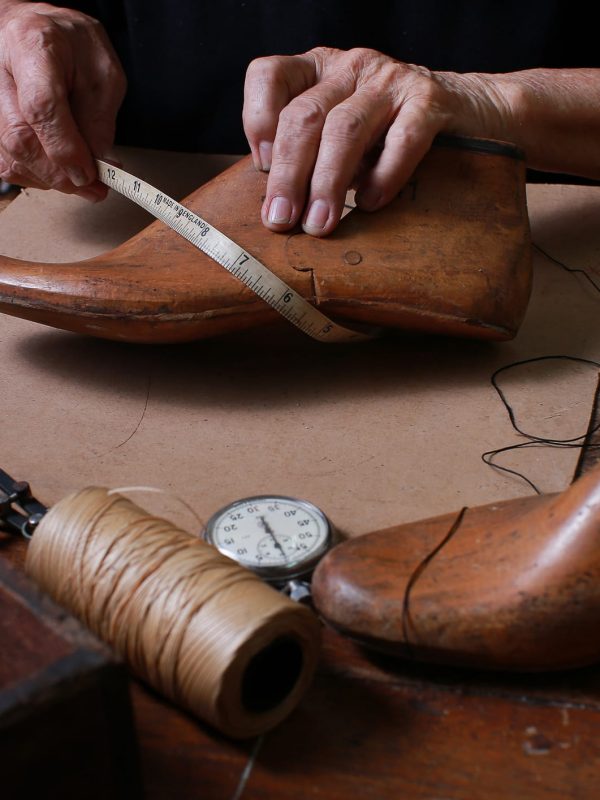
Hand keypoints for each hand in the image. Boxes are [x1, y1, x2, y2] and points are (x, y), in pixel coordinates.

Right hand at [0, 1, 125, 200]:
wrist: (36, 29)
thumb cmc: (72, 48)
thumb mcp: (102, 73)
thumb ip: (100, 120)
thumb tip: (101, 166)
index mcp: (33, 44)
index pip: (41, 106)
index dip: (66, 149)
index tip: (89, 174)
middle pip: (20, 137)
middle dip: (60, 173)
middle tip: (92, 186)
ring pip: (10, 156)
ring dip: (49, 178)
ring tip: (78, 175)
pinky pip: (4, 163)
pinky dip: (34, 175)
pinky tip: (55, 168)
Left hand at [243, 47, 509, 236]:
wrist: (470, 114)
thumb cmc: (388, 135)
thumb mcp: (339, 137)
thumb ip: (308, 158)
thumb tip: (276, 210)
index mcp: (317, 71)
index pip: (269, 76)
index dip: (257, 121)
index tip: (262, 168)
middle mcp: (350, 67)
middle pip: (304, 116)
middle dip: (289, 174)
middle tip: (282, 220)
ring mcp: (391, 80)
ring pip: (345, 129)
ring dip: (328, 183)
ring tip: (320, 224)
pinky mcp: (430, 100)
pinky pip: (401, 139)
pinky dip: (383, 175)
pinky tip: (370, 204)